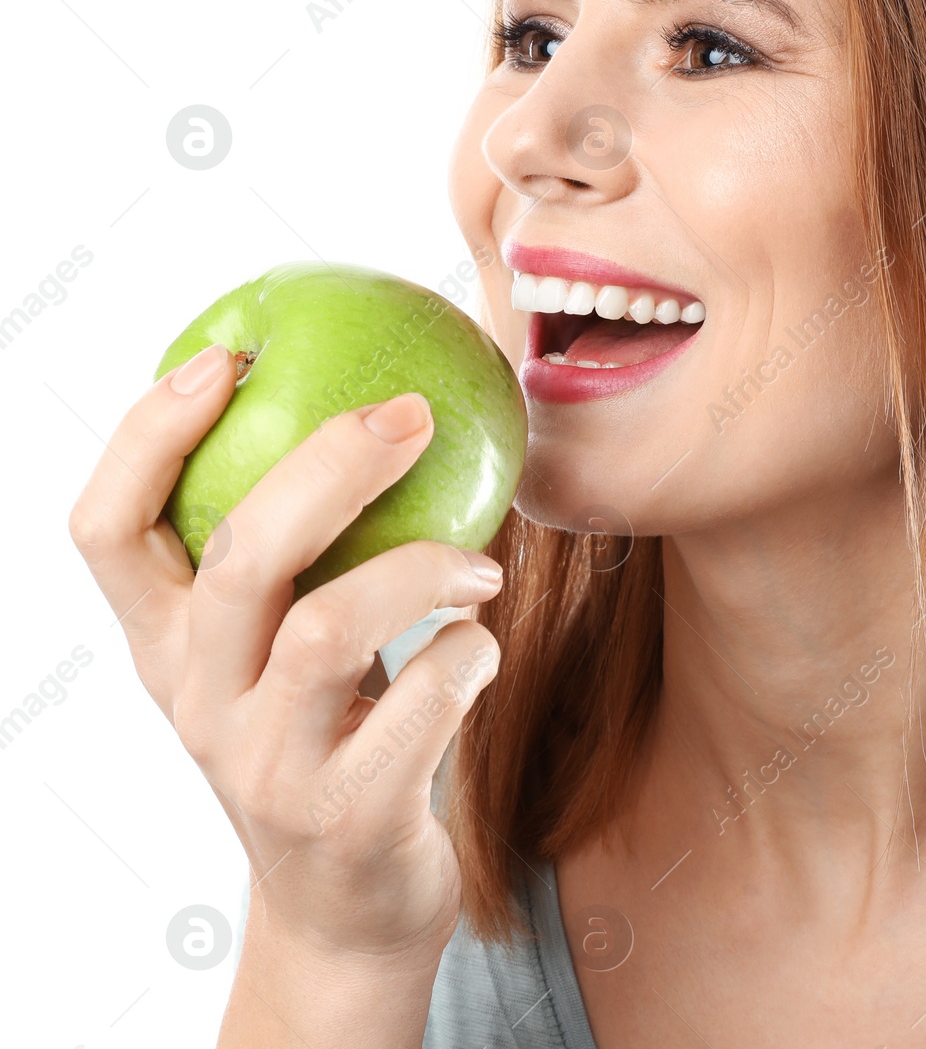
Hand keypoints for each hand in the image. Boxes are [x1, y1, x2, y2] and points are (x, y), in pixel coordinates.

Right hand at [68, 342, 503, 964]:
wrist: (348, 905)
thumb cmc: (329, 735)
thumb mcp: (276, 649)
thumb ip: (294, 553)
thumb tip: (373, 397)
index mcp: (165, 647)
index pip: (105, 529)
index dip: (149, 434)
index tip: (230, 358)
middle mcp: (198, 702)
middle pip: (239, 557)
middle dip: (329, 465)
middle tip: (409, 413)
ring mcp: (267, 765)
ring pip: (328, 629)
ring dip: (421, 567)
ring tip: (478, 562)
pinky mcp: (348, 813)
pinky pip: (422, 703)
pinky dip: (469, 653)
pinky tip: (480, 643)